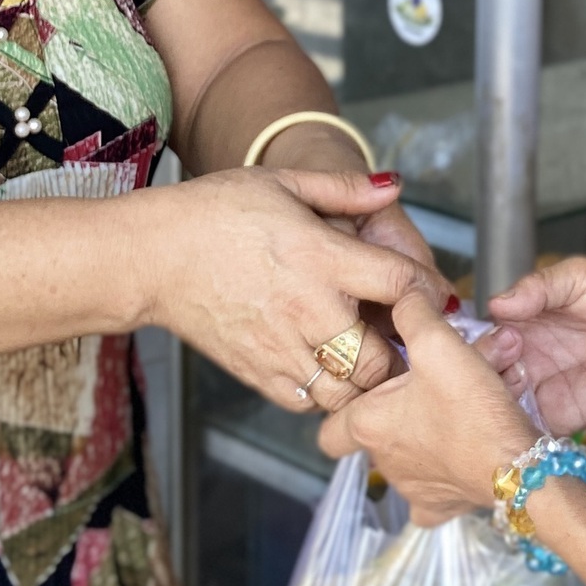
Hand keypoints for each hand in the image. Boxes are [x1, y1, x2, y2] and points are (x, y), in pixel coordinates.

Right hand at [140, 168, 434, 407]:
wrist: (151, 255)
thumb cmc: (213, 213)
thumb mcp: (282, 182)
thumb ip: (345, 188)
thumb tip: (394, 188)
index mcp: (319, 257)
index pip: (399, 283)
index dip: (428, 292)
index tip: (434, 296)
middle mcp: (306, 309)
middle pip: (383, 357)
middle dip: (402, 350)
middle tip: (404, 336)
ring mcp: (281, 348)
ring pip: (350, 391)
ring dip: (367, 379)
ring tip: (369, 356)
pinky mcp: (258, 373)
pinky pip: (311, 403)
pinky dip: (328, 392)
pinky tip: (327, 365)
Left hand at [317, 290, 535, 525]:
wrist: (518, 465)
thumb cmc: (473, 409)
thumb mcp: (440, 343)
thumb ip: (413, 312)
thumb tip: (401, 295)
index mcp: (369, 425)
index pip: (327, 430)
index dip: (343, 409)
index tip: (368, 390)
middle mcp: (383, 461)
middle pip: (374, 435)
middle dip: (396, 412)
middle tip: (425, 391)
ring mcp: (411, 489)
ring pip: (405, 458)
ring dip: (422, 436)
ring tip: (454, 411)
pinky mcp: (440, 507)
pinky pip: (430, 492)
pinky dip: (441, 474)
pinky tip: (458, 453)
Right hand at [478, 254, 585, 433]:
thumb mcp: (578, 276)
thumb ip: (538, 286)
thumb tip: (497, 303)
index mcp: (523, 321)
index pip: (481, 332)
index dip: (473, 335)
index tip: (482, 332)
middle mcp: (524, 356)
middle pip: (481, 368)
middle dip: (483, 364)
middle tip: (509, 352)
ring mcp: (537, 388)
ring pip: (495, 399)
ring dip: (494, 392)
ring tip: (518, 376)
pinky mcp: (555, 416)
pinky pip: (523, 426)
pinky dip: (512, 423)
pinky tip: (515, 411)